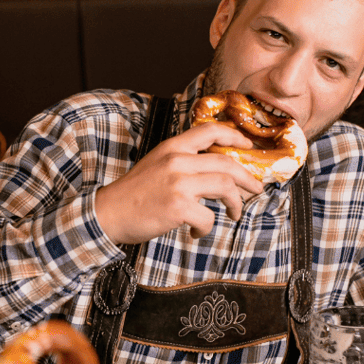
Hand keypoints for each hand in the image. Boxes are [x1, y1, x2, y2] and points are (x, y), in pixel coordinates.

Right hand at [94, 122, 264, 243]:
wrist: (107, 213)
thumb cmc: (131, 195)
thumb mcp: (154, 165)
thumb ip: (180, 162)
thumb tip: (211, 174)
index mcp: (172, 148)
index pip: (209, 131)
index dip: (234, 136)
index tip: (248, 146)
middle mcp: (178, 161)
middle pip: (227, 163)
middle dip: (248, 178)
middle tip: (256, 189)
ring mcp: (179, 183)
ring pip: (226, 187)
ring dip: (236, 204)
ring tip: (234, 213)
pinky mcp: (179, 207)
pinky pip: (208, 218)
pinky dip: (206, 229)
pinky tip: (195, 232)